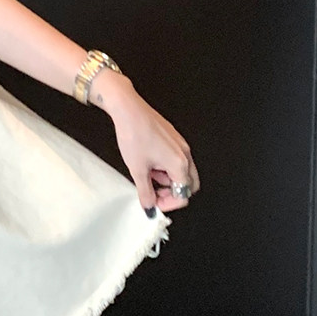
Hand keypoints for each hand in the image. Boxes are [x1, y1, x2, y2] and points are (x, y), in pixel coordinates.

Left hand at [102, 77, 199, 215]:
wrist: (129, 109)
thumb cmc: (134, 133)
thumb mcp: (137, 170)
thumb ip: (145, 192)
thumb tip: (149, 206)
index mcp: (179, 164)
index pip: (183, 195)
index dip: (168, 203)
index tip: (155, 203)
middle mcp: (184, 154)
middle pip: (188, 184)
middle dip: (172, 192)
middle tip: (155, 193)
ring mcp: (181, 144)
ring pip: (182, 172)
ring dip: (167, 179)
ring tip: (147, 175)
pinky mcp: (174, 138)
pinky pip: (176, 159)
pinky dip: (165, 167)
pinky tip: (149, 163)